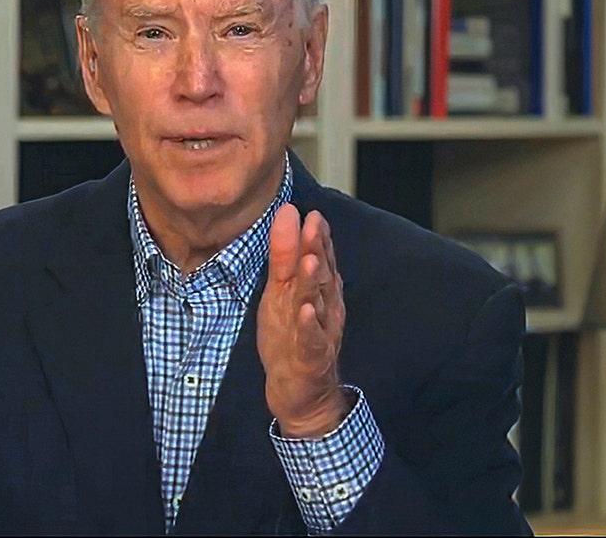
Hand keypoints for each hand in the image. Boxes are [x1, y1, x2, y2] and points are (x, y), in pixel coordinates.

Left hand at [257, 204, 353, 437]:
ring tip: (310, 260)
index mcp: (318, 292)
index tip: (312, 213)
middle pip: (321, 276)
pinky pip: (311, 340)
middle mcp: (324, 309)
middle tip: (314, 224)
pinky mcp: (311, 357)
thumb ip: (286, 255)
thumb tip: (288, 214)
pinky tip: (306, 311)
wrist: (301, 393)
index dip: (317, 237)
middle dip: (317, 250)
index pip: (320, 259)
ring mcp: (319, 332)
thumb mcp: (282, 292)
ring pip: (318, 304)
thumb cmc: (292, 337)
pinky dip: (310, 325)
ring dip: (315, 282)